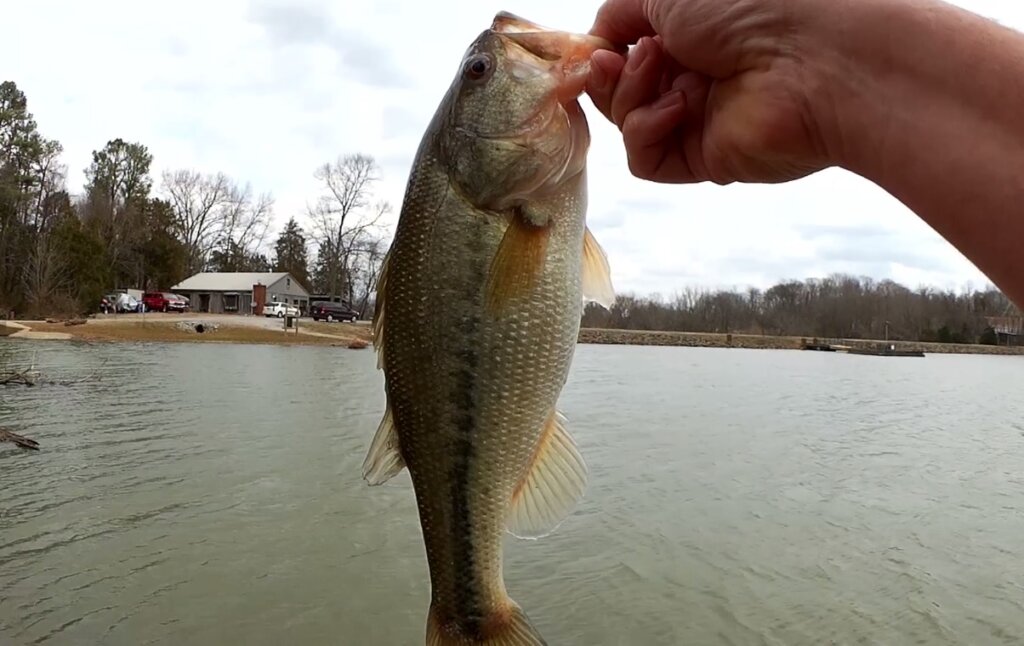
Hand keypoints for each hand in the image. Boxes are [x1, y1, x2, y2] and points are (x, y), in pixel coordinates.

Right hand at [586, 0, 836, 184]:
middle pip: (619, 89)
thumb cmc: (750, 5)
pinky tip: (675, 109)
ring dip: (629, 95)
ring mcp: (697, 118)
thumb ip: (621, 11)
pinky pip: (645, 158)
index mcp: (690, 30)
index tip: (594, 48)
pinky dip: (645, 132)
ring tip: (656, 68)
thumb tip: (598, 41)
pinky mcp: (702, 159)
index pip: (625, 50)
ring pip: (626, 122)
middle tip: (616, 60)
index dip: (602, 52)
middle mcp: (694, 73)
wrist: (810, 58)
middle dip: (609, 74)